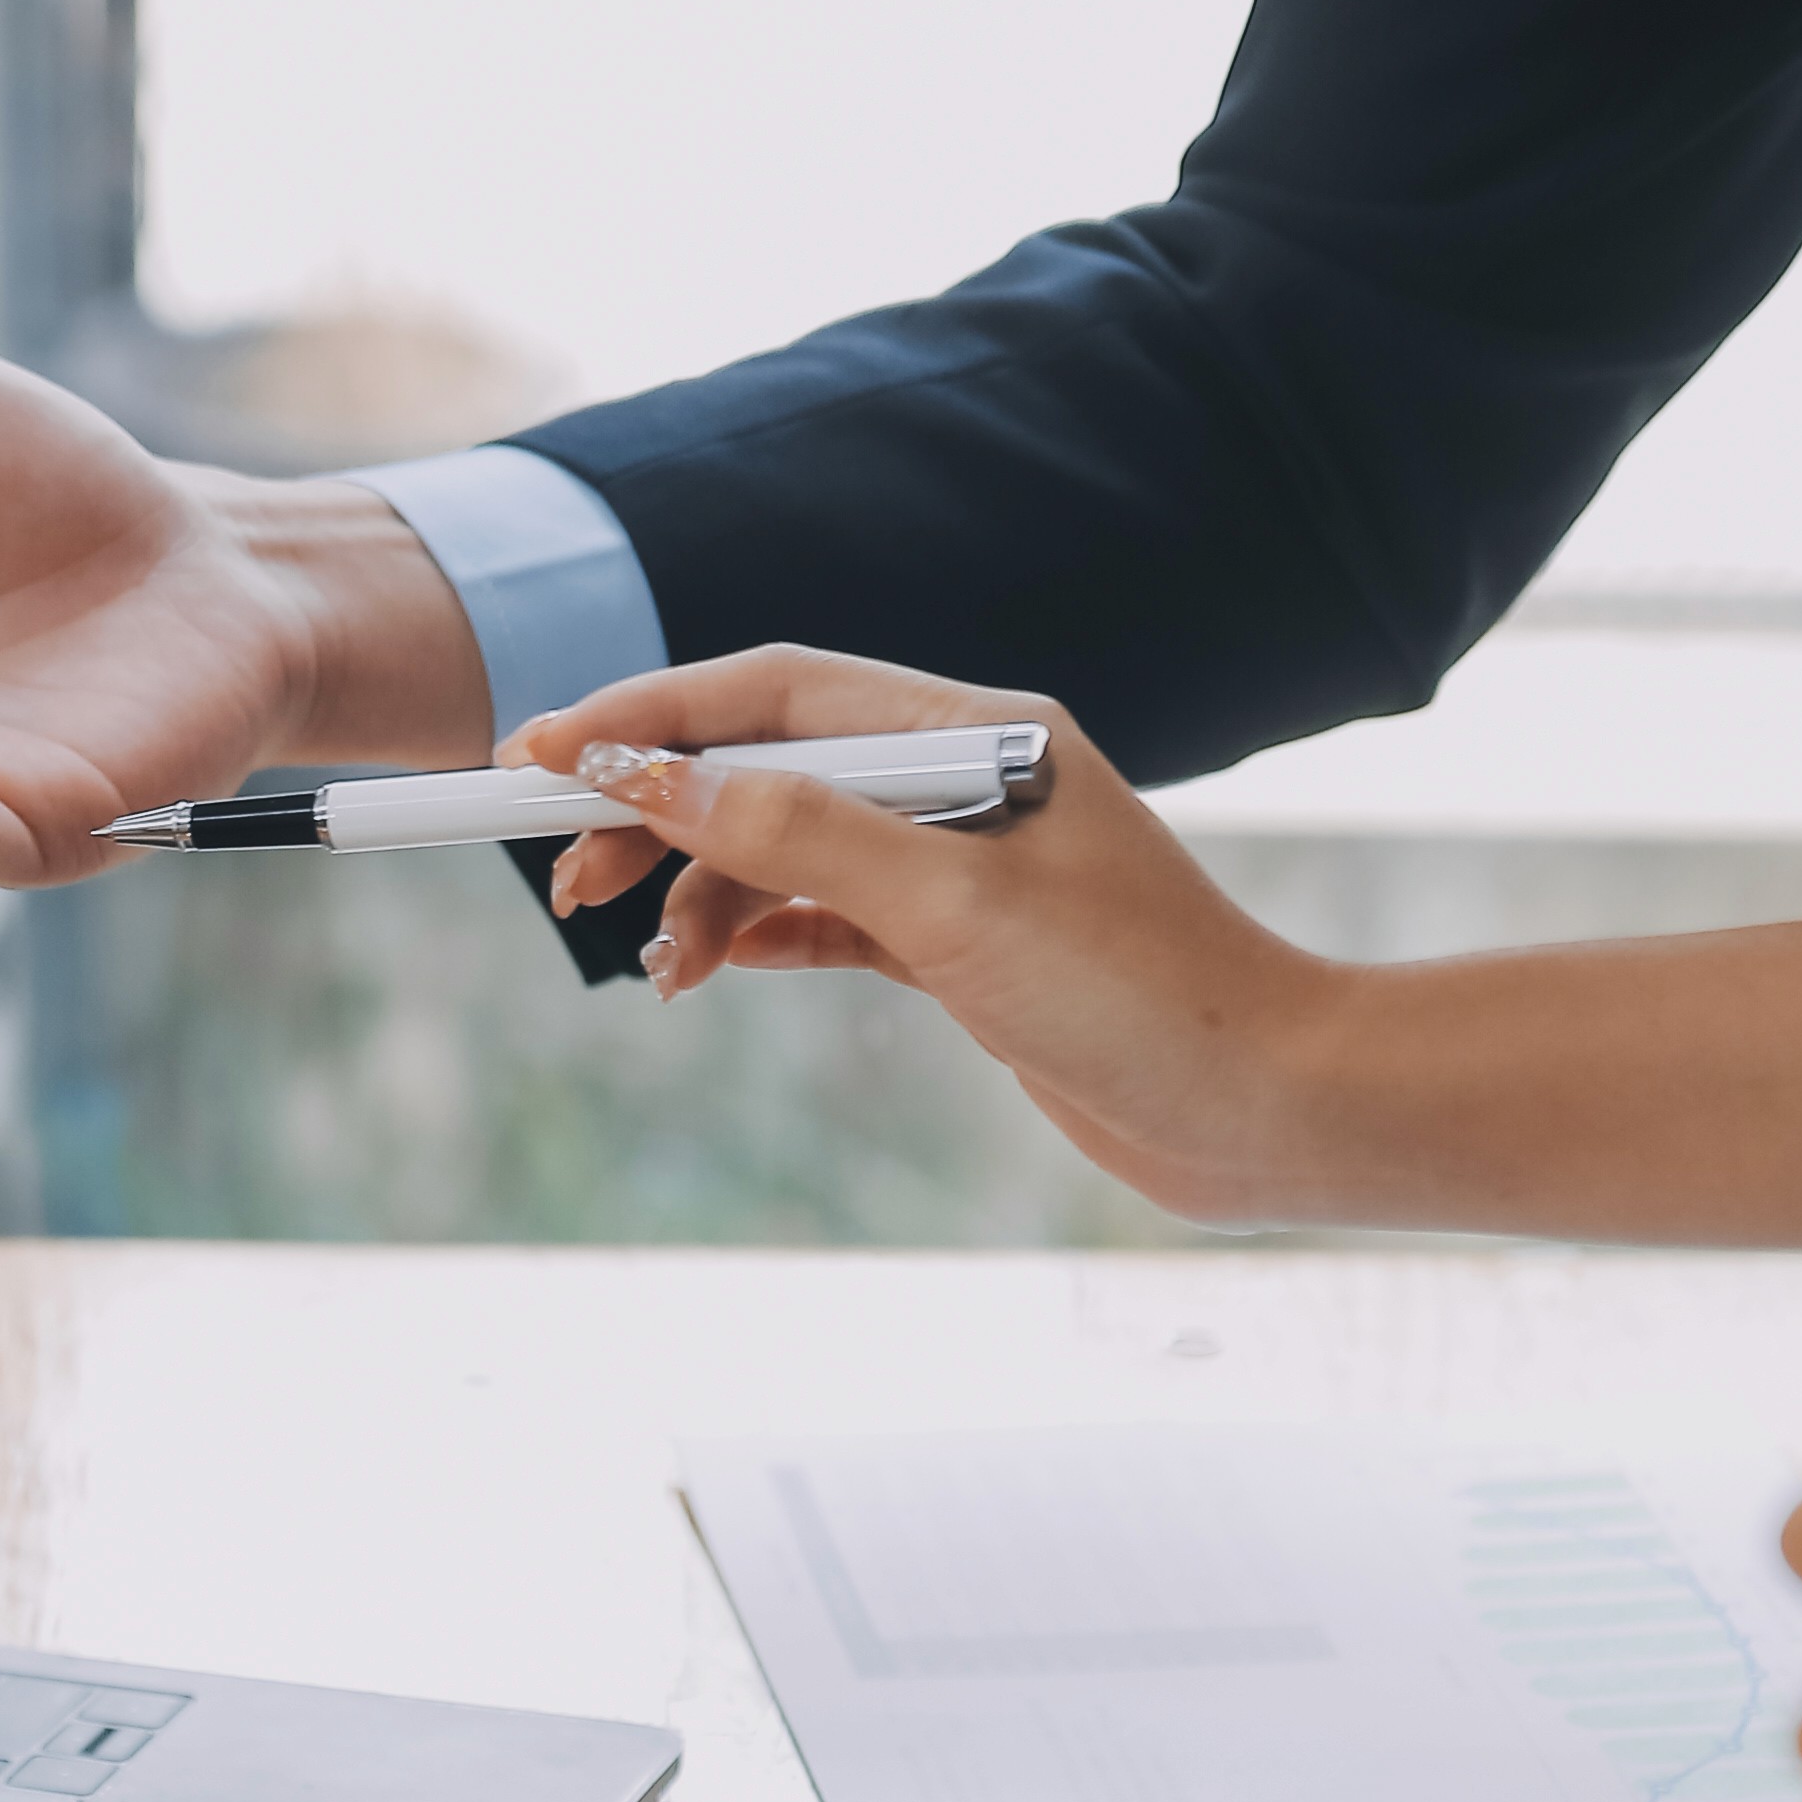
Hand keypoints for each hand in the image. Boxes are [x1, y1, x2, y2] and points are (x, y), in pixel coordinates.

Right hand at [506, 649, 1326, 1219]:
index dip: (650, 717)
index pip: (776, 691)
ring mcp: (960, 866)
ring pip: (784, 850)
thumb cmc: (1141, 996)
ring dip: (702, 896)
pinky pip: (819, 919)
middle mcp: (966, 779)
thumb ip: (805, 834)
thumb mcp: (956, 908)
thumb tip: (660, 780)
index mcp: (978, 728)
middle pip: (765, 764)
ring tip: (656, 970)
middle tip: (565, 881)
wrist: (1261, 1110)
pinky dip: (751, 940)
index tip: (539, 755)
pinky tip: (702, 973)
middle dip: (656, 813)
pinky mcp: (958, 948)